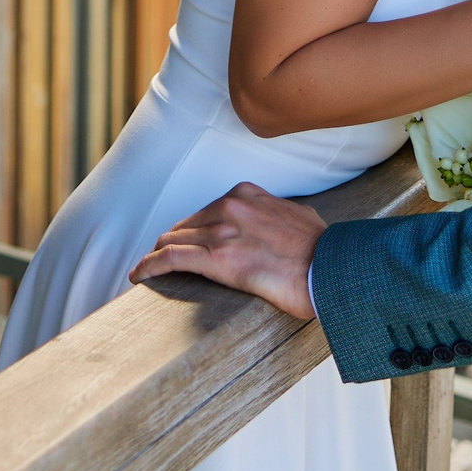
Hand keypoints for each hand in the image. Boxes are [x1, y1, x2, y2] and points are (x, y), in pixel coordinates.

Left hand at [127, 183, 325, 319]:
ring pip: (173, 240)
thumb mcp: (299, 217)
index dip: (192, 229)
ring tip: (145, 268)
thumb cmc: (323, 251)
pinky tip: (138, 275)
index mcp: (248, 195)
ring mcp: (222, 231)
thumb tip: (282, 223)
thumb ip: (280, 214)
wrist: (332, 269)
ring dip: (156, 255)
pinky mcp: (217, 259)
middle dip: (171, 242)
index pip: (207, 211)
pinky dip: (149, 265)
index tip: (186, 241)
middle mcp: (231, 207)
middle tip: (160, 259)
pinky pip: (171, 258)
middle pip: (186, 225)